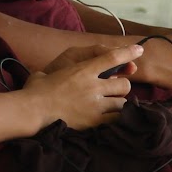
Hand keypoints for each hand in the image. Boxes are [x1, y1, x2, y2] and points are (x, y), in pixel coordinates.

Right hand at [22, 45, 140, 130]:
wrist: (32, 111)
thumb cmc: (34, 91)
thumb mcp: (43, 75)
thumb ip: (50, 73)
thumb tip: (42, 76)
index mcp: (82, 70)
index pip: (112, 57)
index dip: (128, 52)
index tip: (139, 50)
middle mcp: (93, 86)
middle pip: (124, 84)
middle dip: (121, 87)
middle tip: (113, 92)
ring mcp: (95, 105)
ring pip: (122, 103)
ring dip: (118, 104)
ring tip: (110, 107)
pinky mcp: (94, 122)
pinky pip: (115, 120)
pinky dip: (115, 119)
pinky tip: (109, 120)